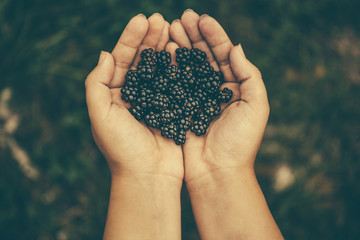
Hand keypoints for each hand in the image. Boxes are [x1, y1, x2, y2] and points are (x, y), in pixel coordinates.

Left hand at [85, 13, 182, 182]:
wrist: (148, 176)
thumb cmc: (121, 148)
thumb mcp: (100, 115)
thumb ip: (97, 83)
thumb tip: (104, 53)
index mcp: (114, 94)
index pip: (120, 59)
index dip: (130, 38)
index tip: (142, 19)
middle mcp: (133, 94)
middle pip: (141, 60)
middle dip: (149, 38)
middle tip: (160, 18)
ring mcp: (154, 100)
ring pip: (159, 68)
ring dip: (163, 47)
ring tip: (171, 27)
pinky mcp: (172, 108)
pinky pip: (174, 82)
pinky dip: (177, 66)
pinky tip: (181, 51)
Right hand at [169, 10, 269, 184]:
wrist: (217, 172)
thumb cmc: (240, 142)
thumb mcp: (256, 106)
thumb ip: (250, 74)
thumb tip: (236, 47)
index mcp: (236, 87)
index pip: (224, 54)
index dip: (214, 34)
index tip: (201, 18)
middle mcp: (215, 89)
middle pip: (204, 56)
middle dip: (194, 35)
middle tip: (182, 17)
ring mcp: (196, 97)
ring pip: (188, 65)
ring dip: (181, 45)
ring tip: (171, 27)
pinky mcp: (181, 107)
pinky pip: (175, 82)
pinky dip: (170, 66)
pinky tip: (165, 51)